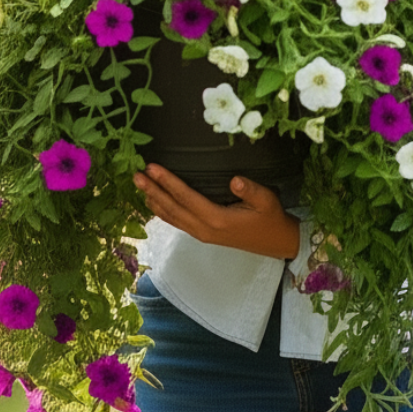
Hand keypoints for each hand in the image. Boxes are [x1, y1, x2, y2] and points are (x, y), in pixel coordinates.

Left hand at [134, 165, 300, 260]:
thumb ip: (250, 190)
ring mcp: (201, 233)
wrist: (276, 242)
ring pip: (171, 217)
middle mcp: (204, 229)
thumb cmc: (271, 218)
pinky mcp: (203, 234)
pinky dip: (162, 211)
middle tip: (136, 174)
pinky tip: (154, 202)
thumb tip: (234, 179)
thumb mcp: (267, 201)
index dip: (168, 182)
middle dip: (153, 190)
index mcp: (217, 219)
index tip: (153, 168)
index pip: (186, 198)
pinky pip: (176, 221)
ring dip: (154, 200)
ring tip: (139, 185)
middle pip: (172, 208)